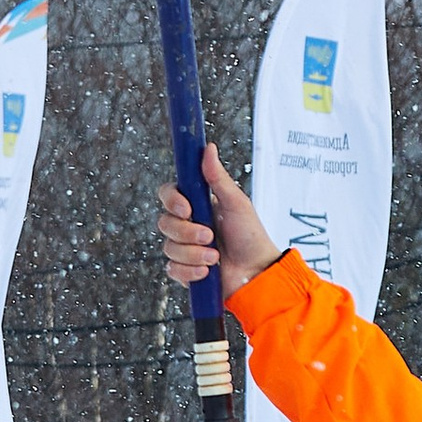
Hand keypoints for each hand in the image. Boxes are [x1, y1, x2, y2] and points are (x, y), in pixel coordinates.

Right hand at [156, 142, 282, 302]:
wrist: (257, 272)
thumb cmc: (250, 236)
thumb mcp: (236, 203)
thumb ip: (218, 178)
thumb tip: (208, 148)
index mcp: (197, 205)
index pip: (168, 194)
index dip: (172, 201)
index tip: (188, 208)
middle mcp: (187, 225)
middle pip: (164, 222)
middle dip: (187, 232)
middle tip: (210, 236)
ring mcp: (185, 248)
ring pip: (169, 247)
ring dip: (194, 254)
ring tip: (216, 256)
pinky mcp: (185, 271)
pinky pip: (173, 269)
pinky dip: (190, 271)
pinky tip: (208, 271)